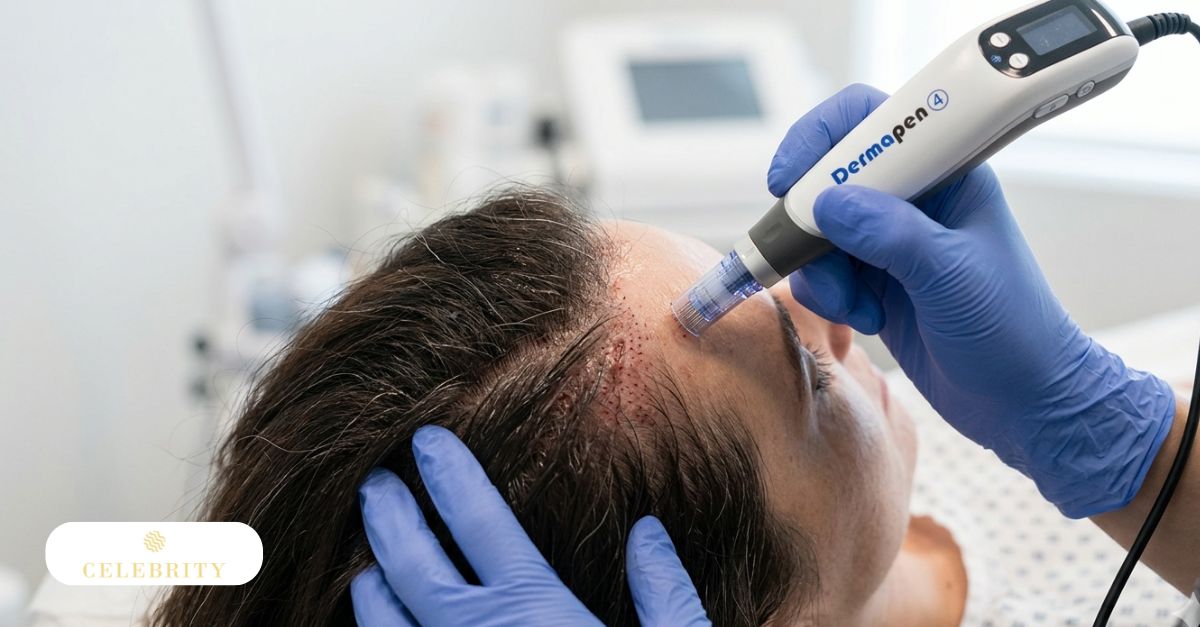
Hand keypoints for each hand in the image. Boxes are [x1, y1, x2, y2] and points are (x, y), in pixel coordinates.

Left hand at [351, 425, 710, 625]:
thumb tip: (648, 533)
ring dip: (373, 583)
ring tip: (366, 557)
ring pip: (388, 623)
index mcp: (540, 613)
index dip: (449, 476)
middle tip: (374, 484)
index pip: (481, 522)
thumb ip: (667, 597)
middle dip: (389, 516)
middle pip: (414, 564)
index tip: (426, 444)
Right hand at [769, 83, 1175, 517]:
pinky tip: (867, 320)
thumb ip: (890, 234)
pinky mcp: (874, 281)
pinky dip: (829, 296)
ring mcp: (890, 241)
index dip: (823, 137)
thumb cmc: (1014, 332)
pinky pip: (823, 271)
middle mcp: (913, 199)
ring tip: (857, 307)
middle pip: (830, 177)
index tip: (791, 177)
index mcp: (946, 172)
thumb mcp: (953, 276)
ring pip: (819, 230)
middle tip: (805, 250)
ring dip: (821, 270)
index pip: (872, 122)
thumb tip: (826, 203)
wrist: (1023, 402)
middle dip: (810, 218)